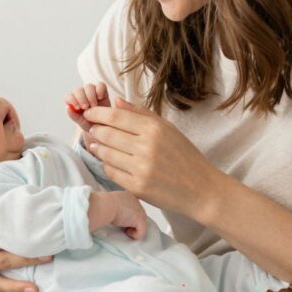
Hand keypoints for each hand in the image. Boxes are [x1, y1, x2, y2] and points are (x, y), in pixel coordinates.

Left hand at [65, 82, 110, 142]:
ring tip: (94, 105)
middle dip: (81, 98)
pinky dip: (100, 89)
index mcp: (74, 103)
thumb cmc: (91, 125)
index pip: (69, 96)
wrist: (105, 127)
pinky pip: (101, 85)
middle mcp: (82, 96)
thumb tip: (68, 108)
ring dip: (90, 95)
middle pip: (78, 90)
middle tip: (86, 107)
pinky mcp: (103, 91)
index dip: (72, 100)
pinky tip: (100, 98)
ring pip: (89, 86)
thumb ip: (74, 116)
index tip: (78, 107)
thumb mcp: (82, 123)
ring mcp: (93, 92)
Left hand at [82, 98, 219, 213]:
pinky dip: (107, 165)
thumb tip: (116, 101)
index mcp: (154, 129)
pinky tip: (109, 161)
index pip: (116, 116)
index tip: (89, 113)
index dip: (97, 113)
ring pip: (106, 154)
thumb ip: (141, 114)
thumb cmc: (185, 156)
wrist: (201, 189)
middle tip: (92, 129)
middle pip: (107, 134)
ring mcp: (141, 168)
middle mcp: (147, 147)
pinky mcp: (137, 187)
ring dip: (98, 148)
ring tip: (98, 145)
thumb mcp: (168, 129)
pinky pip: (111, 172)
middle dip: (95, 130)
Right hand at [89, 191, 146, 239]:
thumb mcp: (110, 204)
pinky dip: (135, 235)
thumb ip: (116, 207)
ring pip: (140, 224)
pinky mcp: (140, 219)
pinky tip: (127, 233)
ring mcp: (140, 210)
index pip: (132, 208)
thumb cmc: (103, 204)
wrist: (105, 206)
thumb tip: (115, 216)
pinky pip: (141, 231)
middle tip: (121, 227)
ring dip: (132, 229)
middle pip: (138, 215)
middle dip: (131, 223)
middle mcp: (136, 201)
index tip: (119, 220)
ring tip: (124, 230)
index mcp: (128, 196)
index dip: (127, 216)